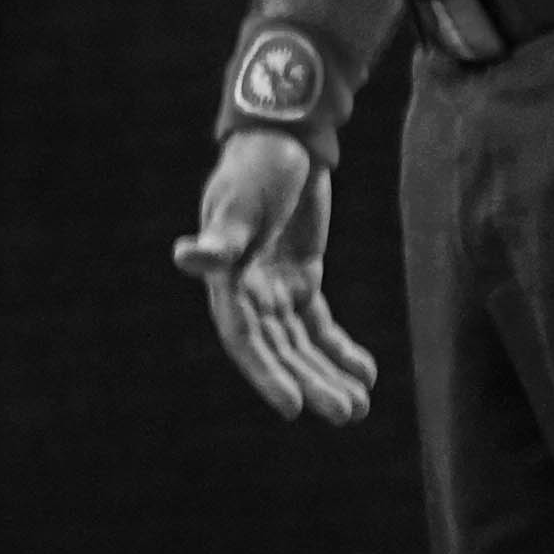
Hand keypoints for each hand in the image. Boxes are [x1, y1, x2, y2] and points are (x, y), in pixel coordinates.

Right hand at [169, 126, 375, 424]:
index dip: (267, 375)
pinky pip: (320, 325)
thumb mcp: (239, 202)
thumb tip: (188, 258)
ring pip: (302, 345)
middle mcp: (248, 292)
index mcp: (228, 281)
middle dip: (311, 384)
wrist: (282, 139)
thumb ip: (220, 238)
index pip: (246, 339)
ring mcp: (275, 287)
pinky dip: (340, 349)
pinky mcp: (302, 277)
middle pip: (280, 351)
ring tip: (359, 408)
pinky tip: (366, 372)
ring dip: (328, 376)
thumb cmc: (255, 168)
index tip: (293, 408)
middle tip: (347, 414)